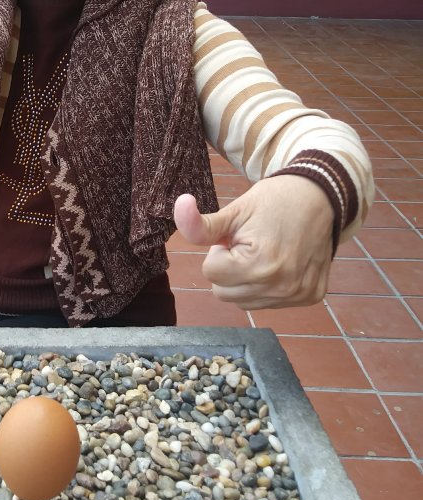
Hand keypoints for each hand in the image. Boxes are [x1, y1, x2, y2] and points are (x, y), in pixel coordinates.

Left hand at [173, 176, 333, 309]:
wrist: (321, 197)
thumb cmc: (273, 201)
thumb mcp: (234, 210)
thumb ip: (201, 224)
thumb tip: (178, 205)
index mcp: (258, 265)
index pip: (210, 273)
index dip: (219, 251)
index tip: (237, 236)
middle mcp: (280, 287)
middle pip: (223, 293)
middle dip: (229, 268)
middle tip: (249, 244)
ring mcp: (297, 295)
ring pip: (243, 302)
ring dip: (246, 281)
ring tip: (264, 253)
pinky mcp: (310, 297)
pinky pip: (269, 302)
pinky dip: (268, 286)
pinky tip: (281, 262)